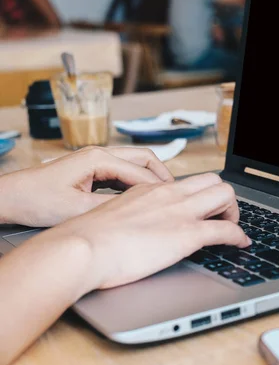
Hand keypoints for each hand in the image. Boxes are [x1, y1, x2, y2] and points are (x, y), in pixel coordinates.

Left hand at [0, 146, 172, 226]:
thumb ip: (111, 207)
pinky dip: (137, 182)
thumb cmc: (36, 200)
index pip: (141, 171)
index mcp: (97, 159)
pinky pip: (123, 172)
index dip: (159, 188)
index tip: (174, 201)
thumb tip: (137, 210)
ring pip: (135, 163)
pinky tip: (142, 197)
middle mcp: (99, 154)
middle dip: (162, 174)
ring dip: (151, 178)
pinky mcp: (92, 169)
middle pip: (144, 158)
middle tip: (176, 194)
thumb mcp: (77, 209)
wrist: (11, 197)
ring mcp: (96, 160)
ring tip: (164, 196)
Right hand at [42, 173, 249, 289]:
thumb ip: (132, 216)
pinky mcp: (187, 234)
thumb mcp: (113, 216)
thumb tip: (136, 228)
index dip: (201, 194)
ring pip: (226, 195)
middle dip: (224, 198)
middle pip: (213, 181)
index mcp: (150, 190)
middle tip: (222, 217)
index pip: (187, 182)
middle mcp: (169, 195)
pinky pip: (227, 230)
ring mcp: (181, 212)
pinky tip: (241, 244)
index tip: (203, 208)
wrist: (82, 249)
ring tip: (233, 228)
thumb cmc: (88, 240)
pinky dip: (240, 236)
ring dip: (235, 212)